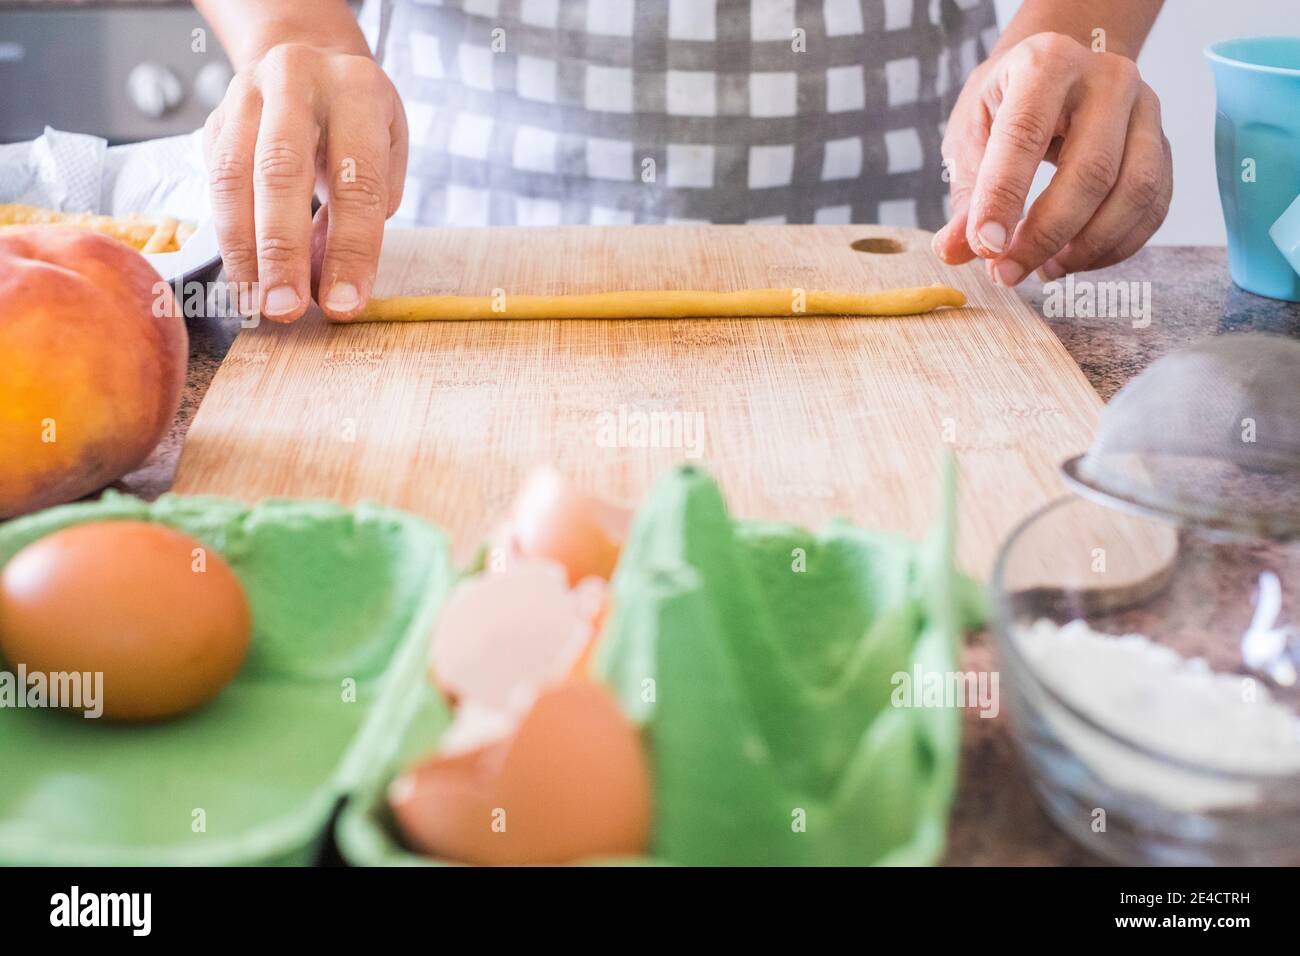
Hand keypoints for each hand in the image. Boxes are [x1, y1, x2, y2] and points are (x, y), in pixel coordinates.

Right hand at [203, 43, 407, 320]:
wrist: (310, 58)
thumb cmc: (359, 124)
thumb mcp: (385, 158)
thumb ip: (363, 216)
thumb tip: (326, 286)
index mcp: (358, 89)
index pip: (357, 180)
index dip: (352, 249)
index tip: (345, 304)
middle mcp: (298, 79)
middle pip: (283, 172)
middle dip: (283, 251)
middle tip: (286, 309)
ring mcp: (247, 93)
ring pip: (233, 175)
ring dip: (243, 250)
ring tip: (257, 304)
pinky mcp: (214, 117)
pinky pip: (213, 182)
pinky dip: (228, 236)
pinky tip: (243, 277)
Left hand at [934, 32, 1171, 285]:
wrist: (1058, 75)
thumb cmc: (1006, 105)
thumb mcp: (972, 135)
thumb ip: (967, 195)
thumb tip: (952, 252)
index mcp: (1046, 63)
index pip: (1025, 135)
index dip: (1004, 198)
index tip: (985, 248)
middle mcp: (1107, 78)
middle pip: (1092, 170)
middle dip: (1046, 236)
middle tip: (1007, 273)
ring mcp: (1145, 110)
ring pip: (1134, 192)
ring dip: (1087, 247)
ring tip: (1043, 270)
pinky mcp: (1164, 143)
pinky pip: (1153, 206)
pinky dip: (1114, 247)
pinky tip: (1074, 260)